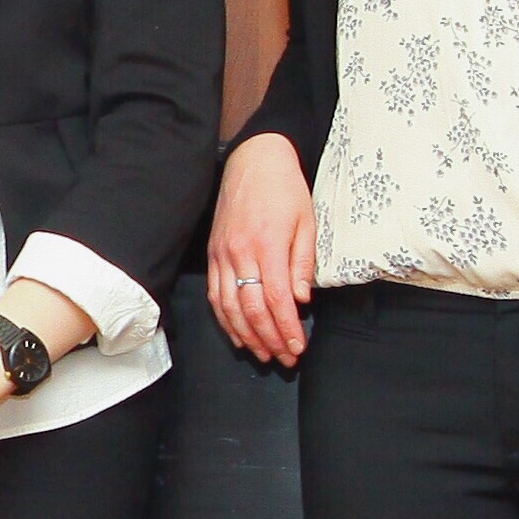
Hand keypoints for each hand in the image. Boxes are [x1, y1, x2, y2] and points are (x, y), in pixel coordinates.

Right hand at [208, 132, 315, 365]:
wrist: (253, 161)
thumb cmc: (285, 190)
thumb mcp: (306, 223)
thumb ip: (302, 263)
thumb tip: (300, 299)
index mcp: (267, 245)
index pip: (275, 298)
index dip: (286, 328)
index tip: (297, 347)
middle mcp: (240, 253)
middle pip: (251, 308)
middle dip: (269, 338)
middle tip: (284, 357)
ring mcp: (222, 254)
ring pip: (229, 306)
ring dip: (246, 335)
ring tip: (263, 353)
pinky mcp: (213, 254)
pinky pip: (215, 293)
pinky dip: (225, 319)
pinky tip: (238, 334)